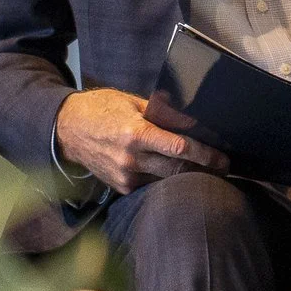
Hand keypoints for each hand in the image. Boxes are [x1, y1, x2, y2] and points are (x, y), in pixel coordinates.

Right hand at [54, 88, 229, 194]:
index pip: (179, 148)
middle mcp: (131, 158)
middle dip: (204, 170)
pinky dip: (165, 179)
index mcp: (136, 133)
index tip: (223, 159)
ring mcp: (125, 176)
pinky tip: (177, 174)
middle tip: (224, 168)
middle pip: (178, 170)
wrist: (66, 130)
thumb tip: (193, 120)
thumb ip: (163, 113)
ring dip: (187, 177)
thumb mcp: (133, 102)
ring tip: (206, 170)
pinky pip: (151, 185)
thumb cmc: (102, 109)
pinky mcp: (121, 187)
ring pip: (167, 180)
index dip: (205, 155)